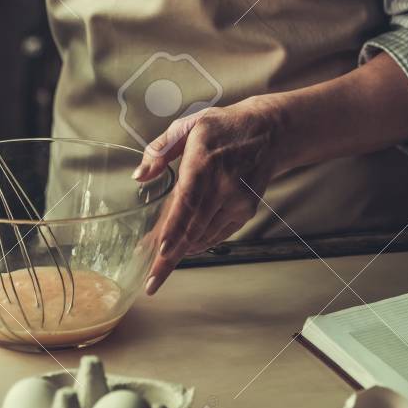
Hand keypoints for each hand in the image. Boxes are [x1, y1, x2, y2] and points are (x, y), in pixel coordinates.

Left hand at [132, 95, 282, 294]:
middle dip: (170, 257)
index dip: (174, 228)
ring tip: (158, 268)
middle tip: (151, 281)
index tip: (161, 250)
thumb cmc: (223, 128)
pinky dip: (199, 243)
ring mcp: (237, 201)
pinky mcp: (246, 210)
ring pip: (204, 235)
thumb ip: (160, 149)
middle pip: (193, 228)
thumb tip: (139, 175)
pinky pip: (218, 234)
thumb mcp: (188, 126)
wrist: (268, 132)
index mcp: (204, 162)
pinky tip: (182, 250)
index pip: (188, 201)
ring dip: (181, 252)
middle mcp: (223, 186)